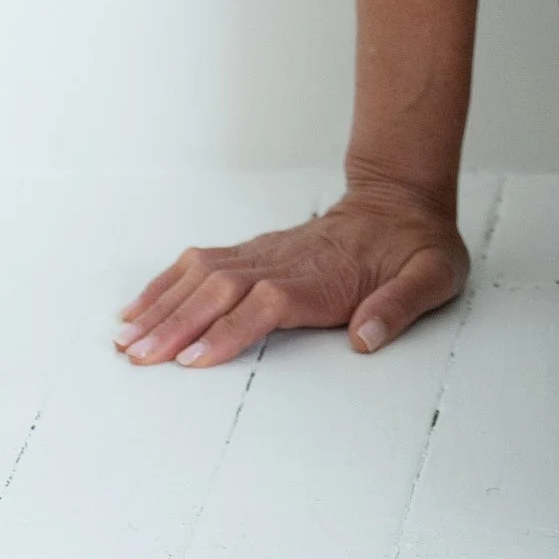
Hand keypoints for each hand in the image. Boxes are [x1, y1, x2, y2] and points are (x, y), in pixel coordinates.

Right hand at [115, 183, 469, 367]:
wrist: (401, 199)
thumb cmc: (416, 245)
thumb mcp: (435, 275)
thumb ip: (401, 306)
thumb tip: (366, 338)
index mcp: (324, 277)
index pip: (266, 304)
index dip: (228, 330)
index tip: (193, 358)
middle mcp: (285, 262)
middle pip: (220, 290)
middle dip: (176, 325)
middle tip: (137, 357)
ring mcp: (265, 253)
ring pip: (202, 275)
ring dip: (162, 306)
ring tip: (124, 338)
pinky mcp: (254, 251)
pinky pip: (201, 263)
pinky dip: (166, 284)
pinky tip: (140, 306)